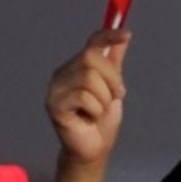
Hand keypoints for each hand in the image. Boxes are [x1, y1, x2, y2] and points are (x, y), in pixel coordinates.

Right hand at [46, 30, 131, 164]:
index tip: (127, 34)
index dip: (108, 36)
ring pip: (89, 79)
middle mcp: (63, 73)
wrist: (94, 146)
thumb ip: (114, 63)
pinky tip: (88, 118)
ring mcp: (55, 88)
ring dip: (104, 99)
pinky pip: (84, 98)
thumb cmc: (101, 119)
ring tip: (98, 111)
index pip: (91, 43)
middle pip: (91, 58)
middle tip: (116, 95)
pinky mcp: (53, 104)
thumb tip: (123, 36)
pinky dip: (95, 110)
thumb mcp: (113, 87)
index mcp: (77, 67)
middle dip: (112, 79)